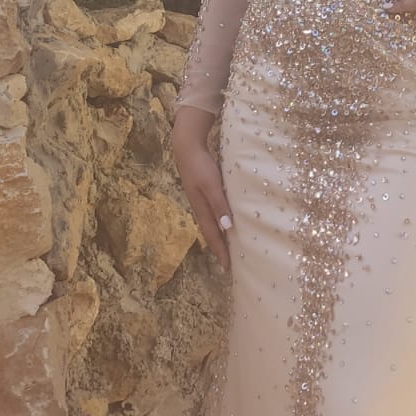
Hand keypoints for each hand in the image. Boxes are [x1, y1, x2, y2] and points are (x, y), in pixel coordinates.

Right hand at [171, 105, 233, 272]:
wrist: (186, 147)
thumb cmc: (200, 166)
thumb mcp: (211, 185)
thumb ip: (219, 205)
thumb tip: (227, 228)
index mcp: (201, 209)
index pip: (213, 235)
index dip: (220, 252)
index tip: (228, 268)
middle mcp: (200, 208)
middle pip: (211, 233)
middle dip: (219, 249)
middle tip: (228, 264)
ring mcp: (200, 200)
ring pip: (211, 224)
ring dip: (219, 237)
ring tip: (228, 248)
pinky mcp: (203, 192)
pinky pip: (212, 213)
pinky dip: (219, 223)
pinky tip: (225, 222)